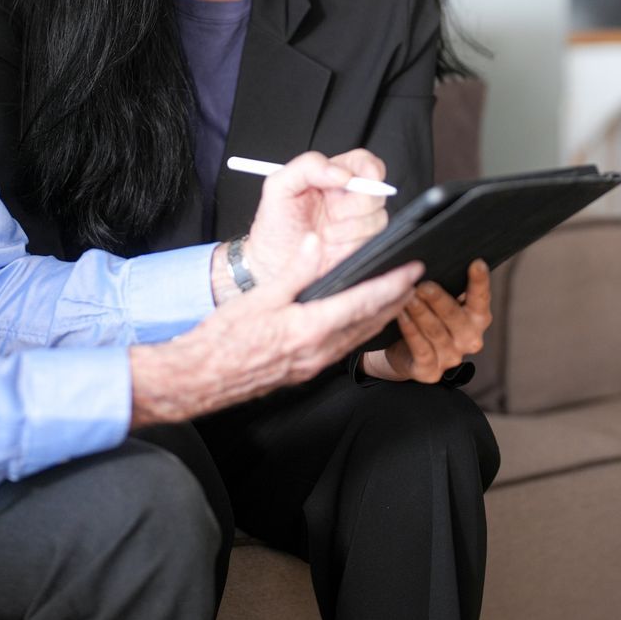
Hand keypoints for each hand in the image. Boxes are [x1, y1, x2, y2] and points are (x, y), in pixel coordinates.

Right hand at [132, 234, 420, 425]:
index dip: (392, 285)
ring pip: (360, 337)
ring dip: (383, 317)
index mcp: (309, 327)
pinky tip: (362, 322)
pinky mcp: (306, 369)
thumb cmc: (225, 338)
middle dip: (397, 300)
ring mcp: (314, 363)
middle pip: (370, 322)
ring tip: (400, 298)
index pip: (364, 302)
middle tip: (417, 280)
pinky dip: (362, 330)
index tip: (413, 270)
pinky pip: (345, 348)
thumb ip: (293, 271)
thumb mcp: (260, 297)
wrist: (203, 376)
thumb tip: (315, 243)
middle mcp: (319, 350)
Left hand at [240, 150, 389, 287]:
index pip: (362, 162)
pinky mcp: (361, 246)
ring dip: (350, 227)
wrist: (272, 264)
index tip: (358, 178)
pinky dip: (350, 243)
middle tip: (332, 212)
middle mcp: (349, 198)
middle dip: (356, 203)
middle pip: (376, 190)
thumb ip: (307, 166)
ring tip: (325, 233)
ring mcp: (358, 223)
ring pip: (378, 217)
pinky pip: (371, 241)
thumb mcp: (279, 186)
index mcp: (332, 177)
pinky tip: (332, 246)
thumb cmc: (275, 225)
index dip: (369, 167)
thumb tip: (341, 172)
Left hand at [360, 259, 492, 383]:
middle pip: (456, 317)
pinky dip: (410, 331)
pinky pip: (421, 349)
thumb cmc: (425, 315)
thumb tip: (431, 253)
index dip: (479, 282)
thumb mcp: (438, 298)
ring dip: (421, 313)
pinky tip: (400, 316)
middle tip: (423, 283)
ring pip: (436, 333)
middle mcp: (469, 339)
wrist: (404, 351)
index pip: (481, 298)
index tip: (476, 263)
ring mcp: (451, 357)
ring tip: (407, 296)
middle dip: (439, 299)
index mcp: (477, 318)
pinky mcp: (430, 371)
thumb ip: (444, 280)